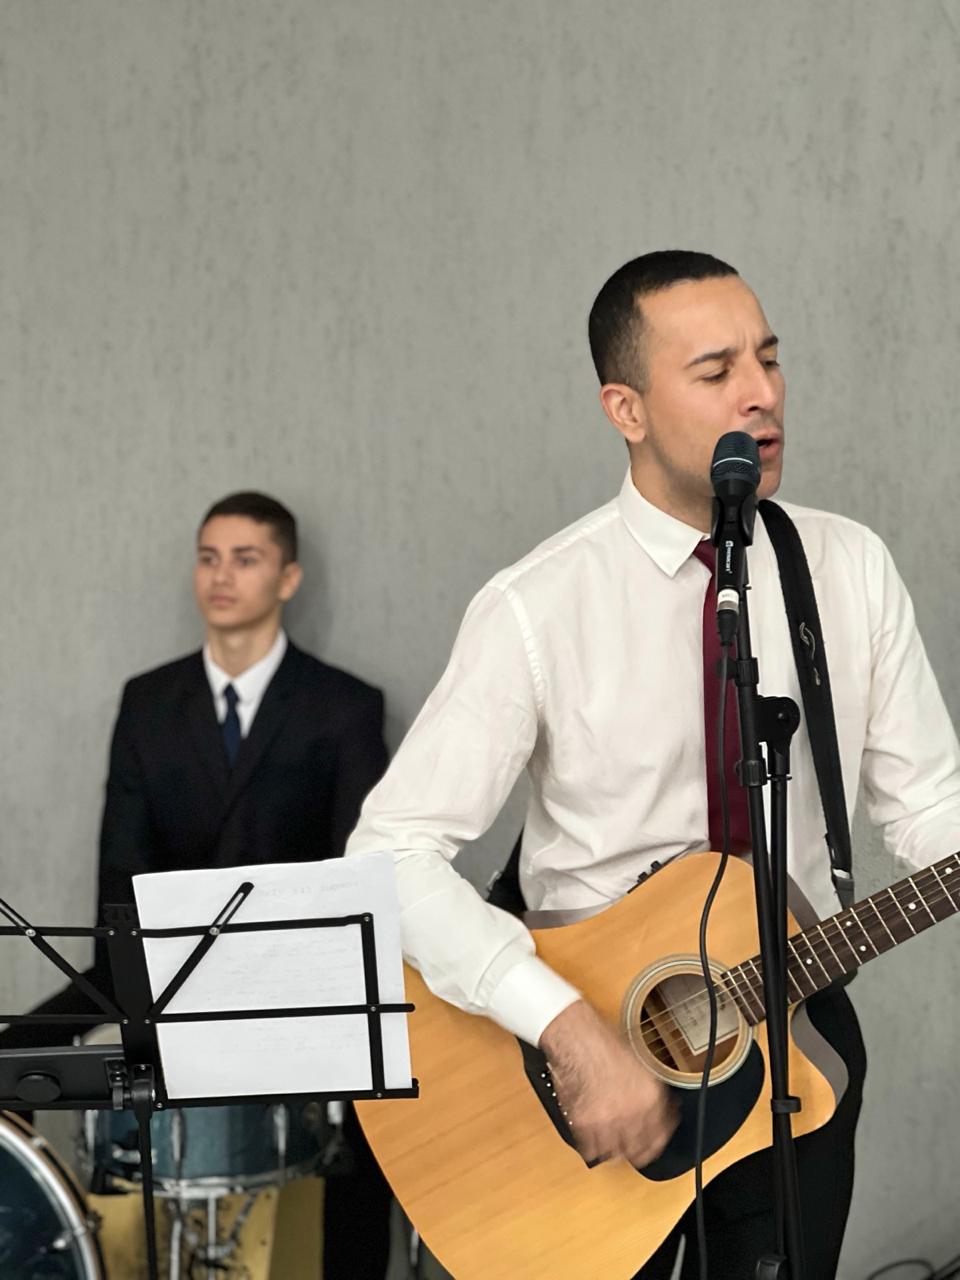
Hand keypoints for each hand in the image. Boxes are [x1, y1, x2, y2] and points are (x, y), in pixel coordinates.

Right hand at [539, 999, 676, 1166]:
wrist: (576, 1036)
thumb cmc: (604, 1043)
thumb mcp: (642, 1066)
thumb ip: (656, 1095)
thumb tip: (667, 1112)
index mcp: (650, 1098)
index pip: (661, 1136)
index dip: (658, 1141)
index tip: (655, 1142)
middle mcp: (632, 1112)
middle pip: (639, 1151)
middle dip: (637, 1150)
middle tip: (632, 1146)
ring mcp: (607, 1120)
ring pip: (615, 1154)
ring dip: (614, 1149)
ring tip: (612, 1141)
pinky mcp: (583, 1123)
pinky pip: (590, 1149)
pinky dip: (592, 1147)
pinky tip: (593, 1138)